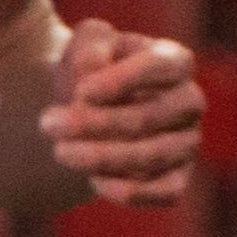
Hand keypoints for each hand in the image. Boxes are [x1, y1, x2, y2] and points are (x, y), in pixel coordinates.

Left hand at [41, 22, 202, 204]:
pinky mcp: (178, 177)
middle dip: (96, 124)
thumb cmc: (91, 72)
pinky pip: (165, 191)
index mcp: (174, 61)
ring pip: (154, 155)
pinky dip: (131, 191)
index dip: (123, 81)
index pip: (161, 67)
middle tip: (48, 124)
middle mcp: (189, 102)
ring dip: (103, 157)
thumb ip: (91, 46)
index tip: (81, 93)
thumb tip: (92, 72)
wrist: (89, 110)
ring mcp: (187, 142)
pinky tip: (94, 182)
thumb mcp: (86, 46)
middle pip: (150, 117)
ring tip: (60, 152)